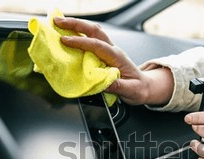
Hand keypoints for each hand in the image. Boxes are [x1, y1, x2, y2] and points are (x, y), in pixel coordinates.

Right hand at [53, 17, 172, 105]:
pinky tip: (67, 33)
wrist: (145, 87)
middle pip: (94, 31)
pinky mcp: (104, 54)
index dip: (81, 42)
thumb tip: (102, 82)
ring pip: (92, 32)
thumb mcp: (130, 91)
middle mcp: (112, 50)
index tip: (66, 41)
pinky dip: (78, 33)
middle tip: (58, 22)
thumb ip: (117, 86)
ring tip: (59, 23)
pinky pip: (90, 39)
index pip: (97, 45)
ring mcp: (108, 50)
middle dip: (76, 24)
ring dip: (76, 25)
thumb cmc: (138, 88)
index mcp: (117, 57)